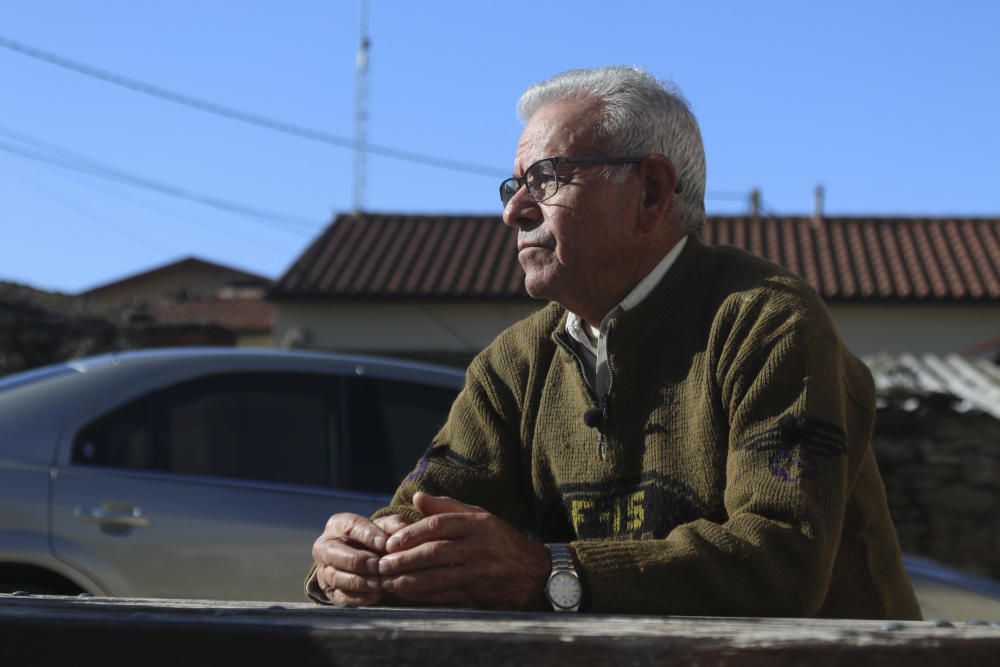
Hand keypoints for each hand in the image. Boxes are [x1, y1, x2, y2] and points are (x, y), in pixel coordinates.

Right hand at [312, 512, 408, 605]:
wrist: (367, 558)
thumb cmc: (376, 538)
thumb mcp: (384, 527)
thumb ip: (394, 525)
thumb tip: (402, 530)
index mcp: (337, 525)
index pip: (349, 527)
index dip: (367, 535)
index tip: (385, 544)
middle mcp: (324, 546)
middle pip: (335, 554)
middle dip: (360, 561)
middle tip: (380, 566)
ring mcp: (323, 570)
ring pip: (336, 577)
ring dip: (360, 581)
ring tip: (381, 582)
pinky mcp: (329, 591)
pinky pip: (340, 596)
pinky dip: (359, 597)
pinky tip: (376, 594)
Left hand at [377, 492, 550, 609]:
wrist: (534, 572)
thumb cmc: (500, 539)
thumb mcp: (480, 516)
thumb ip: (447, 507)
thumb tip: (417, 497)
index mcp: (478, 523)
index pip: (439, 525)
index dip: (412, 534)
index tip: (391, 542)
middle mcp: (480, 546)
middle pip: (435, 552)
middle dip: (405, 560)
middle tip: (382, 564)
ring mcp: (480, 572)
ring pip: (438, 577)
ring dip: (409, 582)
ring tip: (388, 582)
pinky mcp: (479, 593)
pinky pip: (445, 596)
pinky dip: (423, 596)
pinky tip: (406, 595)